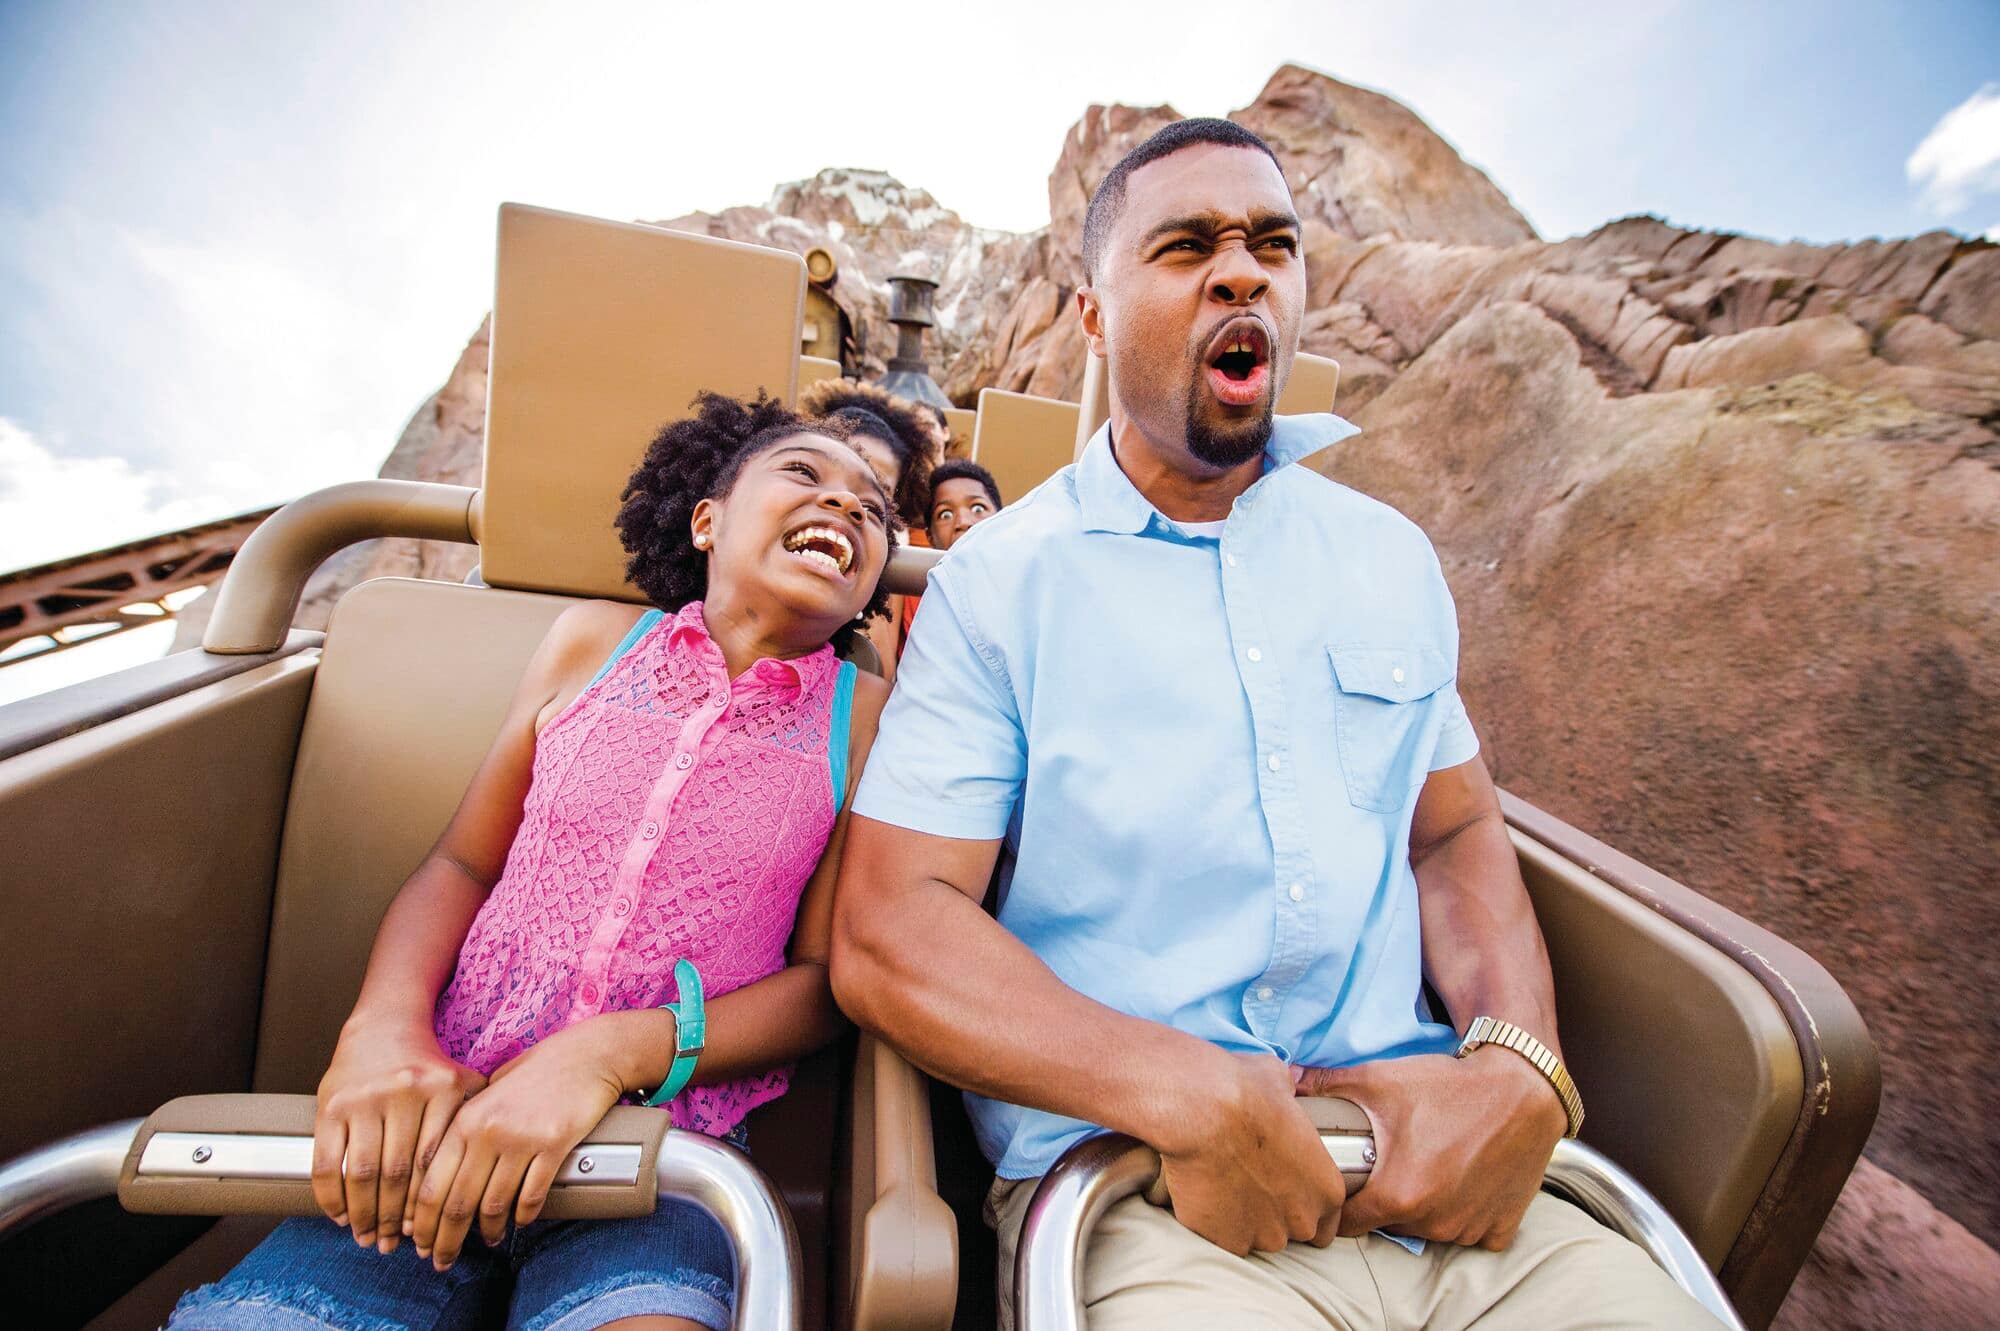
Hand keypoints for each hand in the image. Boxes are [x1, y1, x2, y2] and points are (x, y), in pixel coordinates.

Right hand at [312, 1013, 485, 1253]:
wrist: (385, 1025)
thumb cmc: (428, 1066)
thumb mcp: (461, 1084)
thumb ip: (474, 1122)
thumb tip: (482, 1184)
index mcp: (442, 1090)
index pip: (435, 1163)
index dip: (427, 1205)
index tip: (423, 1232)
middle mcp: (404, 1093)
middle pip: (398, 1174)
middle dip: (394, 1218)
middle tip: (391, 1246)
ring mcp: (364, 1098)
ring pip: (362, 1173)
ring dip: (362, 1214)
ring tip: (366, 1237)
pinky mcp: (330, 1104)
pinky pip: (327, 1162)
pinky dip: (331, 1195)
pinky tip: (340, 1215)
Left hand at [410, 1018, 629, 1269]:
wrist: (588, 1054)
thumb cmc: (538, 1070)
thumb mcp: (489, 1090)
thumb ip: (465, 1126)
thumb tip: (442, 1174)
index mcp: (465, 1118)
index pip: (430, 1184)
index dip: (421, 1223)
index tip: (419, 1243)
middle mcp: (487, 1131)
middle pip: (456, 1203)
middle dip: (444, 1240)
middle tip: (441, 1261)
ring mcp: (521, 1139)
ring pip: (493, 1205)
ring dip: (487, 1231)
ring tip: (487, 1240)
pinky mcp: (554, 1146)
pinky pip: (531, 1195)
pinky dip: (522, 1216)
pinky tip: (518, 1222)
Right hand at [1150, 1052, 1345, 1256]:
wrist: (1202, 1109)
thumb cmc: (1246, 1091)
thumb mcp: (1282, 1084)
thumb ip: (1289, 1100)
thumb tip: (1280, 1089)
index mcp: (1327, 1188)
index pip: (1329, 1221)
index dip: (1307, 1203)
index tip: (1287, 1186)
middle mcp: (1301, 1219)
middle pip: (1293, 1231)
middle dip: (1276, 1213)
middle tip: (1251, 1179)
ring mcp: (1262, 1235)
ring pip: (1256, 1237)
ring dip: (1243, 1217)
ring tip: (1222, 1182)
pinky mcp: (1224, 1240)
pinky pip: (1222, 1238)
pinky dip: (1213, 1221)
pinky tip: (1202, 1190)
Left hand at [1295, 1048, 1566, 1248]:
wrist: (1522, 1086)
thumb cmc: (1449, 1084)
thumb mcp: (1381, 1080)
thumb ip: (1327, 1085)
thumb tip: (1286, 1080)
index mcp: (1398, 1195)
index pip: (1347, 1222)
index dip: (1338, 1202)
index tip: (1342, 1184)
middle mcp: (1434, 1221)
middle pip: (1388, 1224)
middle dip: (1383, 1200)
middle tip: (1388, 1164)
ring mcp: (1469, 1228)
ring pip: (1429, 1229)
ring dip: (1423, 1207)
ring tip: (1426, 1165)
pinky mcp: (1500, 1227)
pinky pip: (1470, 1232)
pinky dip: (1463, 1213)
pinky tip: (1461, 1179)